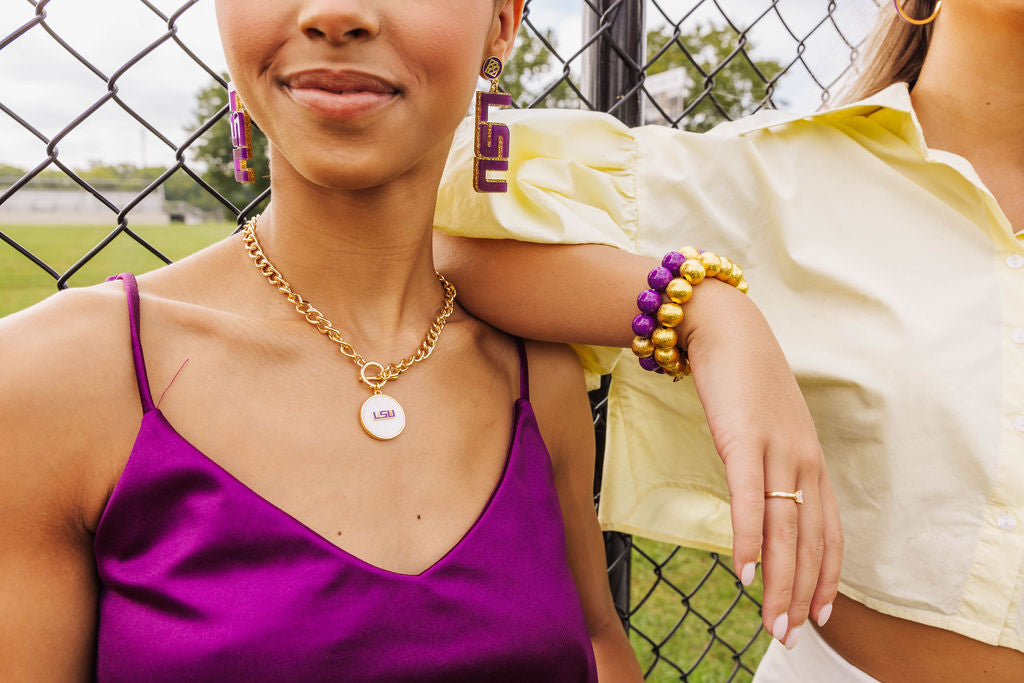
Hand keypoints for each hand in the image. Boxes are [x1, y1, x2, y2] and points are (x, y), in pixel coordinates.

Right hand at [680, 280, 842, 649]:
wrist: (725, 328)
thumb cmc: (742, 379)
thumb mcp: (767, 427)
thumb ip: (770, 464)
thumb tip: (760, 502)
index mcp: (810, 459)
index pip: (829, 530)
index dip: (825, 575)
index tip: (819, 613)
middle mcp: (804, 459)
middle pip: (810, 540)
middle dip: (802, 593)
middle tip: (789, 636)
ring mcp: (776, 448)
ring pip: (784, 529)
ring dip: (780, 582)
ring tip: (772, 622)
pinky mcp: (742, 438)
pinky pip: (748, 498)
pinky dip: (748, 539)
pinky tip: (743, 571)